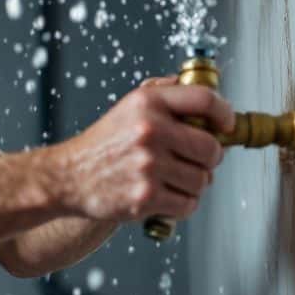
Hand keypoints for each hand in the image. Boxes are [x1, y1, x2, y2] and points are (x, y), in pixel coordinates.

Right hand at [51, 78, 234, 222]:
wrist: (68, 177)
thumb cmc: (104, 143)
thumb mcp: (129, 106)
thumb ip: (164, 93)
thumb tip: (202, 90)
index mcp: (147, 103)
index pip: (205, 100)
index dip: (225, 114)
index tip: (226, 126)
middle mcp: (149, 130)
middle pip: (212, 148)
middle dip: (211, 158)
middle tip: (199, 161)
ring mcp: (148, 166)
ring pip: (202, 180)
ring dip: (195, 184)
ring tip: (175, 179)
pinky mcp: (146, 197)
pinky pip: (188, 204)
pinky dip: (183, 204)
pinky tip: (166, 196)